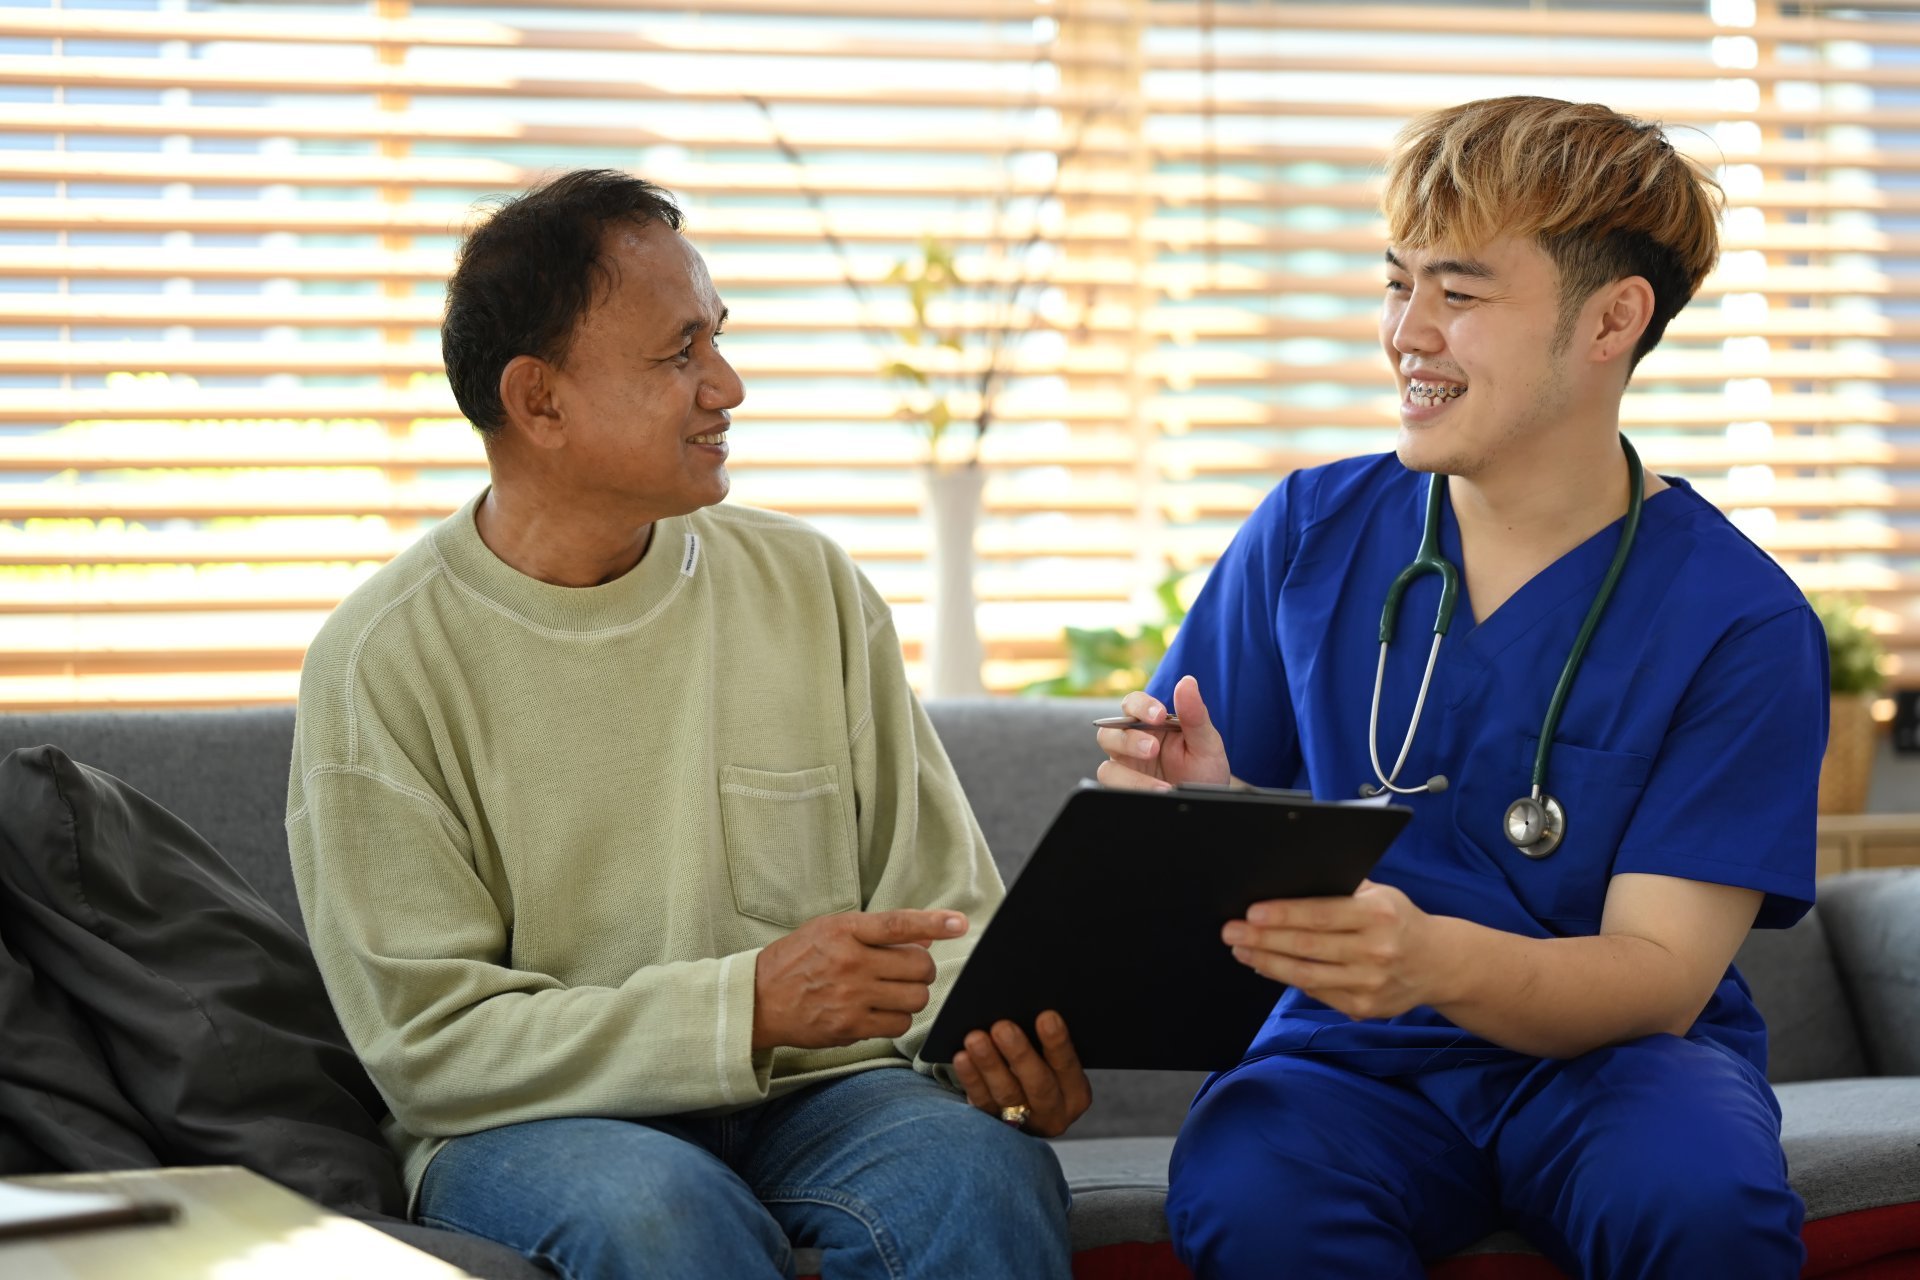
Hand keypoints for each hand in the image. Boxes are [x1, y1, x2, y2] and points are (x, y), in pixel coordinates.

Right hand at [752, 909, 966, 1051]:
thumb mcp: (831, 931)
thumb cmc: (798, 960)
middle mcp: (850, 962)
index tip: (959, 923)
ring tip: (891, 993)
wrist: (759, 999)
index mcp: (845, 931)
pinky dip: (897, 1020)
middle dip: (922, 970)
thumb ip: (877, 932)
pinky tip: (880, 1012)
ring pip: (915, 999)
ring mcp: (851, 996)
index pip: (898, 924)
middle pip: (919, 967)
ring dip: (912, 996)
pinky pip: (898, 1025)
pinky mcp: (850, 1027)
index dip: (933, 923)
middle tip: (908, 972)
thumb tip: (925, 939)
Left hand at [952, 1011, 1090, 1138]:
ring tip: (975, 1038)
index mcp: (1075, 1093)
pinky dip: (971, 1078)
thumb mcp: (1054, 1062)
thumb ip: (1048, 1043)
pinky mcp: (995, 1125)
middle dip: (1020, 1053)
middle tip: (1002, 1027)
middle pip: (1038, 1084)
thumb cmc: (1043, 1069)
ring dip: (990, 1064)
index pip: (1067, 1066)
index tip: (1047, 1017)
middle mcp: (1053, 1111)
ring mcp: (1024, 1122)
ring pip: (1007, 1093)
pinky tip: (962, 1058)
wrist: (1028, 1111)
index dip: (1058, 1043)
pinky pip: (982, 1102)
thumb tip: (1029, 1006)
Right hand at [1094, 674, 1230, 790]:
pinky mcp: (1124, 792)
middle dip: (1129, 741)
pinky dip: (1133, 792)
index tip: (1160, 715)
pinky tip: (1157, 795)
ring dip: (1131, 776)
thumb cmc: (1204, 767)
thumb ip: (1195, 714)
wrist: (1206, 801)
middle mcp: (1130, 744)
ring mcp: (1126, 770)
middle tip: (1153, 749)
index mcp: (1148, 724)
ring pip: (1108, 769)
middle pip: (1108, 734)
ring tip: (1161, 787)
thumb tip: (1187, 681)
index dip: (1141, 706)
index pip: (1132, 704)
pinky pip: (1114, 791)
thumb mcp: (1206, 743)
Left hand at [1221, 880, 1434, 1020]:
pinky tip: (1266, 966)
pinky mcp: (1364, 1008)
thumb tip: (1288, 883)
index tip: (1251, 912)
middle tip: (1231, 931)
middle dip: (1263, 939)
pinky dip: (1286, 978)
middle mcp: (1376, 951)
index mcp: (1378, 915)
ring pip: (1306, 975)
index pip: (1320, 914)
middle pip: (1307, 947)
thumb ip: (1341, 889)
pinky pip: (1316, 992)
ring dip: (1267, 962)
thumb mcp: (1380, 895)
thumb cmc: (1398, 920)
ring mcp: (1370, 984)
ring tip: (1241, 950)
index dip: (1283, 914)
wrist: (1438, 963)